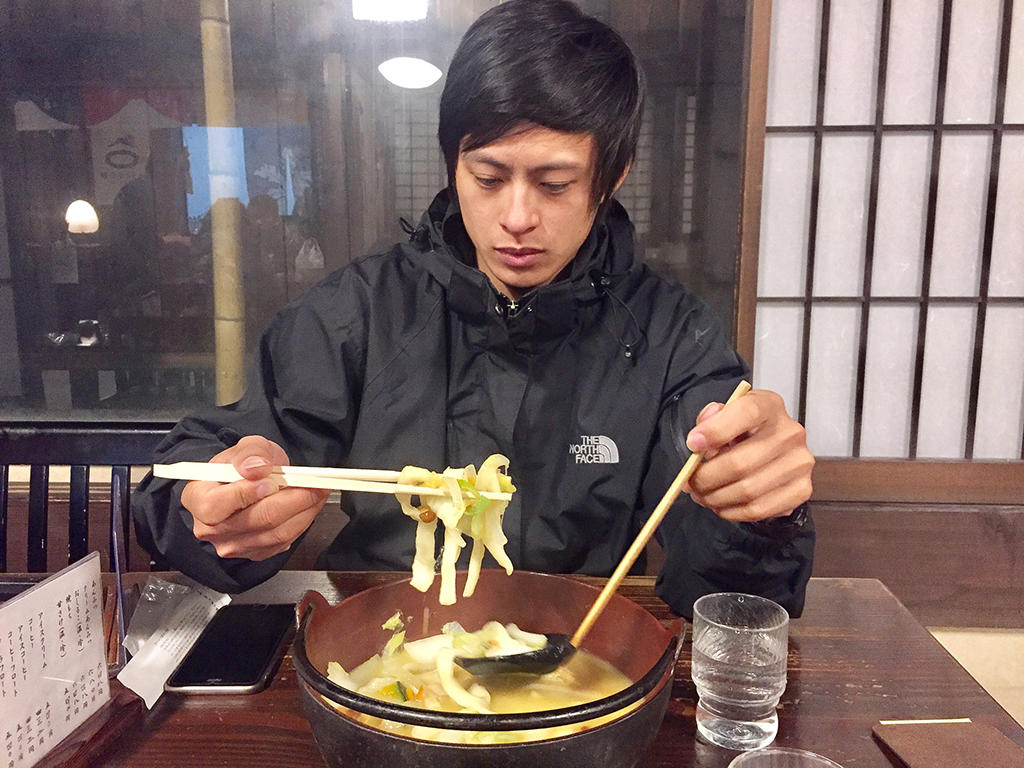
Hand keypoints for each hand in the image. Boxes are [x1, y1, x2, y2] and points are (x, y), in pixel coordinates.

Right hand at [179, 435, 328, 560]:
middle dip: (292, 499)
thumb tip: (257, 469)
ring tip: (319, 491)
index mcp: (197, 499)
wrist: (250, 482)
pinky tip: (311, 505)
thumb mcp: (247, 446)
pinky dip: (303, 522)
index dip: (246, 494)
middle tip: (315, 484)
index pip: (216, 506)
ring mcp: (233, 545)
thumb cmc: (243, 466)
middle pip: (256, 521)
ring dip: (304, 511)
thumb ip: (251, 453)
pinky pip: (284, 542)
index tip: (271, 481)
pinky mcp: (255, 553)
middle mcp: (210, 529)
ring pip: (275, 534)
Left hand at [682, 389, 813, 522]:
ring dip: (715, 498)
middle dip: (705, 478)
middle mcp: (790, 433)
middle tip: (690, 483)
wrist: (773, 450)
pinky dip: (732, 511)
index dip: (716, 430)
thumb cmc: (744, 432)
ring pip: (747, 490)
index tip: (693, 444)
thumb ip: (709, 420)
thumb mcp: (725, 416)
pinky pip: (758, 509)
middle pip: (740, 462)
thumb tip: (700, 437)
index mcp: (769, 406)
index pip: (747, 412)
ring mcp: (799, 463)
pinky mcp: (801, 489)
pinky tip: (721, 505)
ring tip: (702, 495)